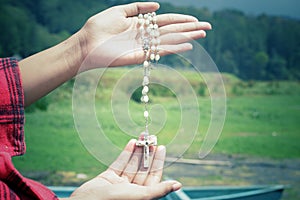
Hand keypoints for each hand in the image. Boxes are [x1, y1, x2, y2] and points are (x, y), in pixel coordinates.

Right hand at [65, 139, 180, 199]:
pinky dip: (125, 154)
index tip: (162, 147)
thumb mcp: (140, 196)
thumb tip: (178, 185)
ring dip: (137, 150)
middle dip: (147, 153)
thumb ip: (158, 189)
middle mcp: (132, 189)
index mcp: (142, 195)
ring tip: (142, 137)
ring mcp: (120, 184)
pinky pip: (119, 164)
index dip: (158, 161)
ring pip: (132, 164)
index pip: (154, 175)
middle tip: (152, 138)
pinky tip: (131, 143)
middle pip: (143, 168)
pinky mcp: (108, 178)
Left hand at [76, 2, 211, 68]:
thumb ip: (138, 7)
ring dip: (187, 37)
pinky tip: (187, 45)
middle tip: (207, 27)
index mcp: (141, 24)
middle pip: (172, 30)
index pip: (165, 21)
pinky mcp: (140, 56)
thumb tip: (158, 5)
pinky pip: (160, 51)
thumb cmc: (99, 27)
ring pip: (169, 40)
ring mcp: (144, 46)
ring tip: (203, 34)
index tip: (195, 19)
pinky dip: (174, 48)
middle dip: (190, 28)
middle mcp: (145, 35)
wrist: (86, 44)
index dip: (181, 19)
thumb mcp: (119, 11)